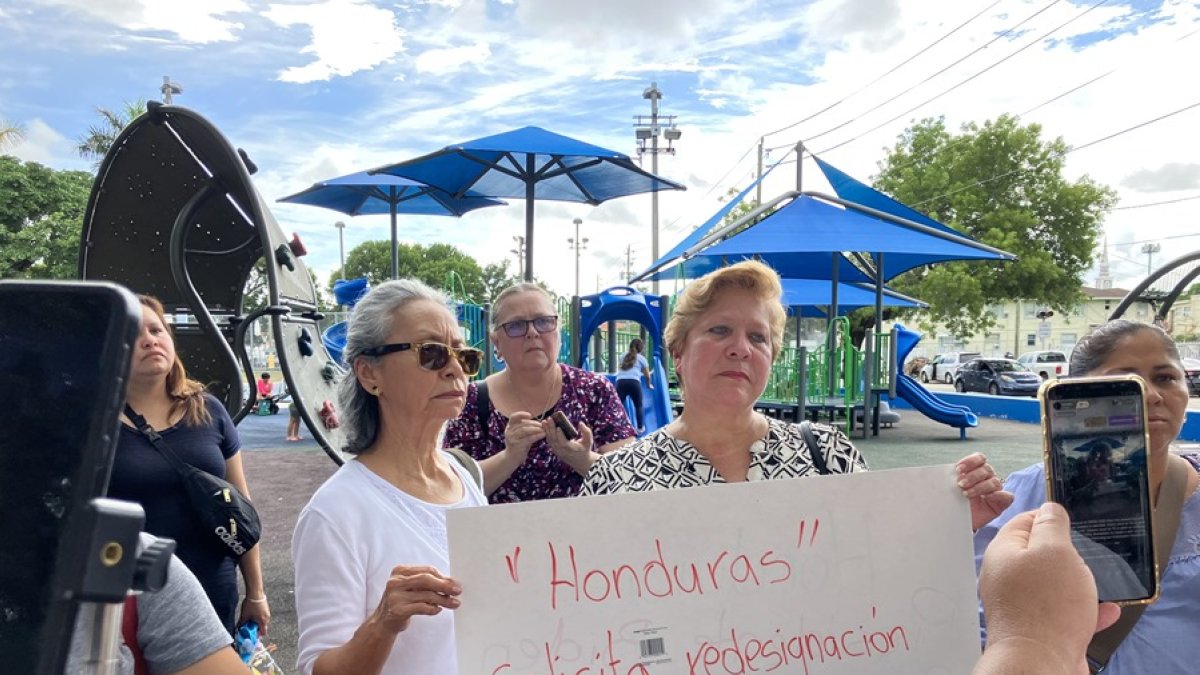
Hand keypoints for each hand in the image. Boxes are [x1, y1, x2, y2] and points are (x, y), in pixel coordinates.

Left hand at [238, 595, 270, 634]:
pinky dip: (259, 616)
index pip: (263, 633)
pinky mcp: (266, 608)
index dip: (257, 635)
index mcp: (263, 621)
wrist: (255, 593)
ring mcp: (267, 612)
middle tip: (249, 625)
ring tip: (250, 618)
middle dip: (256, 627)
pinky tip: (253, 612)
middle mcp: (267, 618)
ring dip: (257, 621)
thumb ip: (242, 624)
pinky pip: (263, 615)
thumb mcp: (244, 616)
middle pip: (263, 626)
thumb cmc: (250, 605)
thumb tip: (238, 628)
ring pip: (263, 620)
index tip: (251, 633)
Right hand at [370, 565, 461, 635]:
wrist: (383, 622)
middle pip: (426, 580)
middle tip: (457, 591)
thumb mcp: (411, 588)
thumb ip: (427, 583)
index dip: (443, 577)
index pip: (426, 570)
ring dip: (443, 600)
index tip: (455, 584)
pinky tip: (438, 610)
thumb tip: (451, 583)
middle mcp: (395, 581)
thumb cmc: (402, 602)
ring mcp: (395, 596)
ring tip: (454, 603)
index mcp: (400, 571)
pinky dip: (433, 609)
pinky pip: (421, 608)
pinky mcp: (398, 610)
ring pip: (426, 595)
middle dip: (444, 585)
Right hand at [502, 411, 545, 463]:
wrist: (512, 458)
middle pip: (522, 424)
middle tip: (542, 425)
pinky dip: (537, 436)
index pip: (513, 417)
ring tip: (544, 429)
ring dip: (536, 429)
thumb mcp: (520, 434)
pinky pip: (528, 438)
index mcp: (509, 427)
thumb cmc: (519, 444)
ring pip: (525, 430)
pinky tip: (543, 435)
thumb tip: (540, 422)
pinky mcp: (517, 445)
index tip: (530, 415)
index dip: (521, 414)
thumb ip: (526, 428)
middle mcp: (509, 431)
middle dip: (534, 423)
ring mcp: (512, 438)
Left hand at [542, 418, 594, 473]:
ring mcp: (558, 451)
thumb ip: (586, 431)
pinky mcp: (555, 450)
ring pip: (550, 441)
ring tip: (544, 421)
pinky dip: (547, 434)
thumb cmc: (585, 449)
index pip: (564, 443)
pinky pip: (550, 442)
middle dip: (551, 429)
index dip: (560, 436)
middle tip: (549, 419)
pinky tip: (545, 427)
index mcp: (571, 449)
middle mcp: (563, 451)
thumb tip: (580, 423)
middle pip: (555, 440)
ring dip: (547, 431)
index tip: (558, 427)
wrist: (580, 462)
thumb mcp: (589, 441)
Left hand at [955, 453, 1013, 529]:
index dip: (970, 461)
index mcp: (976, 470)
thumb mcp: (950, 488)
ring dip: (980, 487)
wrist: (956, 521)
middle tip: (960, 484)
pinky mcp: (1001, 504)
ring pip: (994, 482)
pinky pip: (1007, 496)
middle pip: (986, 469)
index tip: (958, 469)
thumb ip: (950, 478)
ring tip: (966, 494)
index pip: (979, 458)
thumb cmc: (954, 502)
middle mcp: (988, 478)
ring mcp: (996, 490)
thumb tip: (942, 472)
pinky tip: (986, 498)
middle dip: (972, 476)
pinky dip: (997, 495)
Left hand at [978, 503, 1120, 673]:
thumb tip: (1050, 508)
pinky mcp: (1039, 629)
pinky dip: (1086, 609)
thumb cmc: (1046, 606)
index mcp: (1004, 553)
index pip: (1022, 522)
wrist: (1040, 663)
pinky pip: (1066, 613)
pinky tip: (1108, 609)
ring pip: (1053, 585)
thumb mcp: (1055, 550)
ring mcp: (1022, 606)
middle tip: (1087, 548)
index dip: (1047, 516)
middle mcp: (1008, 578)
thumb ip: (1052, 526)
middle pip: (1038, 555)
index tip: (1069, 516)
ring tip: (1099, 577)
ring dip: (1078, 582)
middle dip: (1066, 552)